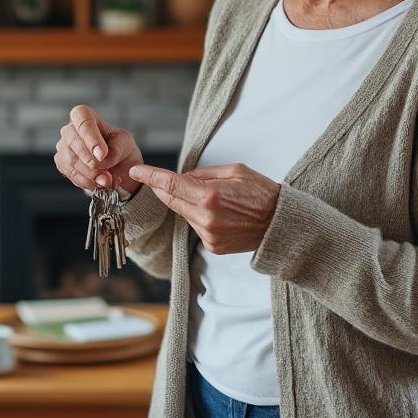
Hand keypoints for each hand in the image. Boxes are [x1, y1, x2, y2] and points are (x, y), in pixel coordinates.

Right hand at [54, 105, 144, 195]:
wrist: (117, 168)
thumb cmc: (121, 149)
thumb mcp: (126, 144)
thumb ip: (116, 148)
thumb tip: (101, 158)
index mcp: (86, 115)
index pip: (83, 119)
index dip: (91, 137)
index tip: (102, 155)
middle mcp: (70, 128)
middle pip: (73, 141)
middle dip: (90, 161)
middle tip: (106, 175)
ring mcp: (63, 146)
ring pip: (71, 160)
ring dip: (91, 175)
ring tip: (108, 181)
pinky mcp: (61, 163)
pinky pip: (71, 174)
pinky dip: (86, 182)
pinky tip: (99, 183)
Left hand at [127, 163, 279, 253]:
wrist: (281, 225)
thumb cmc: (262, 193)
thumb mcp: (235, 171)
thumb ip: (204, 174)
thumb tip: (182, 177)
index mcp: (210, 195)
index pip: (171, 185)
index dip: (151, 177)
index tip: (136, 171)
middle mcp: (205, 218)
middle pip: (171, 200)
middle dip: (163, 189)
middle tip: (157, 178)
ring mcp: (208, 235)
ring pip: (183, 214)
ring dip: (187, 203)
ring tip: (213, 197)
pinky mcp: (212, 246)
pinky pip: (196, 226)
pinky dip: (199, 217)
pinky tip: (220, 214)